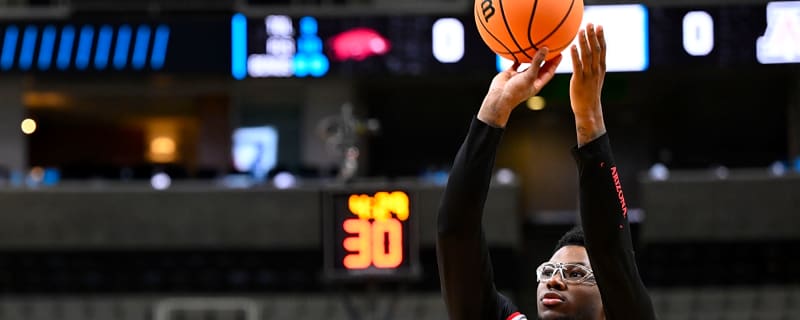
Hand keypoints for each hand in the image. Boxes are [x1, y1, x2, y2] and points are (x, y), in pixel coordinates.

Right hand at [477, 48, 561, 127]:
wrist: (499, 97)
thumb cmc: (516, 90)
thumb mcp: (529, 76)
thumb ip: (537, 62)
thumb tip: (546, 48)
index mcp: (537, 83)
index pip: (549, 72)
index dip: (555, 63)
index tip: (560, 53)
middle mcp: (529, 80)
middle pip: (540, 67)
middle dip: (546, 58)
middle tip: (551, 47)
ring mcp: (520, 77)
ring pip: (528, 65)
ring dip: (533, 56)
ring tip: (538, 46)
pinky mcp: (511, 74)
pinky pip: (516, 63)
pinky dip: (517, 57)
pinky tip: (519, 49)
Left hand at [569, 23, 606, 145]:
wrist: (588, 109)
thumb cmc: (589, 93)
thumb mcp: (594, 78)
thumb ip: (593, 66)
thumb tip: (590, 57)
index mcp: (601, 68)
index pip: (602, 49)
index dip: (601, 37)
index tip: (599, 26)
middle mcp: (596, 69)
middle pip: (596, 49)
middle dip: (593, 35)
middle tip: (590, 23)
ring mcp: (589, 75)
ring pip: (587, 55)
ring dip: (584, 42)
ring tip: (581, 31)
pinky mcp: (579, 80)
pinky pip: (578, 65)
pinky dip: (576, 55)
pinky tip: (573, 47)